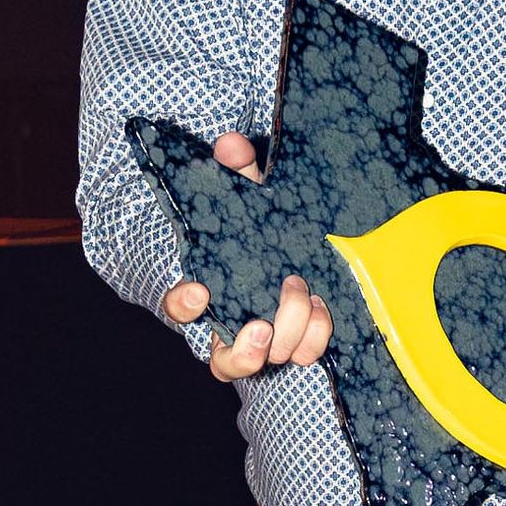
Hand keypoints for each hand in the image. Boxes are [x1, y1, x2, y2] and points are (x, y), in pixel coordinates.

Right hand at [158, 133, 333, 381]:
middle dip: (248, 346)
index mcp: (211, 291)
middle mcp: (234, 326)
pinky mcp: (300, 344)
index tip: (201, 291)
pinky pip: (305, 355)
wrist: (304, 247)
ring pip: (267, 363)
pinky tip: (325, 307)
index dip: (185, 307)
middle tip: (264, 320)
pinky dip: (317, 337)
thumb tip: (231, 142)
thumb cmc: (263, 226)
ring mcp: (268, 341)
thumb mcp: (251, 196)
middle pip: (226, 360)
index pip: (180, 309)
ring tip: (306, 298)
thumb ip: (239, 170)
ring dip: (289, 336)